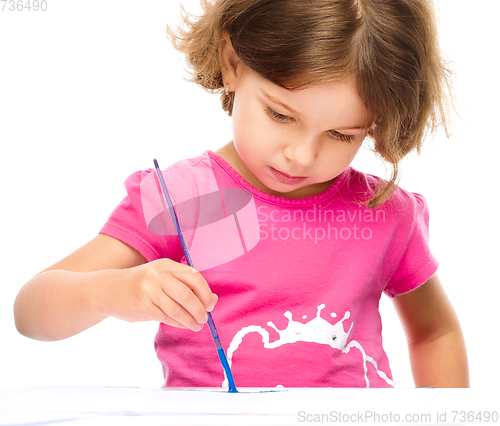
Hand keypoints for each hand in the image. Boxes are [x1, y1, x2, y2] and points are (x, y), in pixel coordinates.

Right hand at [99, 259, 217, 331]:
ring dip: (191, 320)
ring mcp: (149, 291)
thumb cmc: (143, 284)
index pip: (194, 277)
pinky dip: (179, 323)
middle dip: (200, 309)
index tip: (211, 304)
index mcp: (166, 264)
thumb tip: (213, 299)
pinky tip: (184, 325)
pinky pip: (167, 318)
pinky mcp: (144, 307)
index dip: (205, 293)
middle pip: (188, 295)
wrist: (110, 290)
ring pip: (178, 309)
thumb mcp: (163, 278)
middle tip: (205, 318)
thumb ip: (187, 285)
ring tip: (197, 325)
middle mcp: (158, 275)